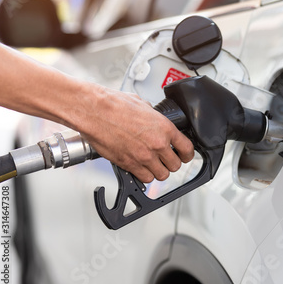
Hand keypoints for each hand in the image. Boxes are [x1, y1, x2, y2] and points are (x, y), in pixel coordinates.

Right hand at [74, 85, 193, 182]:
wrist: (95, 111)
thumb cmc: (114, 105)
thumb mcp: (143, 105)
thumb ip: (153, 116)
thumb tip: (153, 118)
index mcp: (164, 128)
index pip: (187, 148)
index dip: (187, 154)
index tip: (184, 155)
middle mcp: (157, 144)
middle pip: (175, 165)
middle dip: (171, 163)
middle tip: (166, 159)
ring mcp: (144, 156)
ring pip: (161, 175)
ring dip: (158, 171)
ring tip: (153, 165)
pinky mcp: (129, 164)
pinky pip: (144, 178)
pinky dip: (144, 176)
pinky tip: (141, 168)